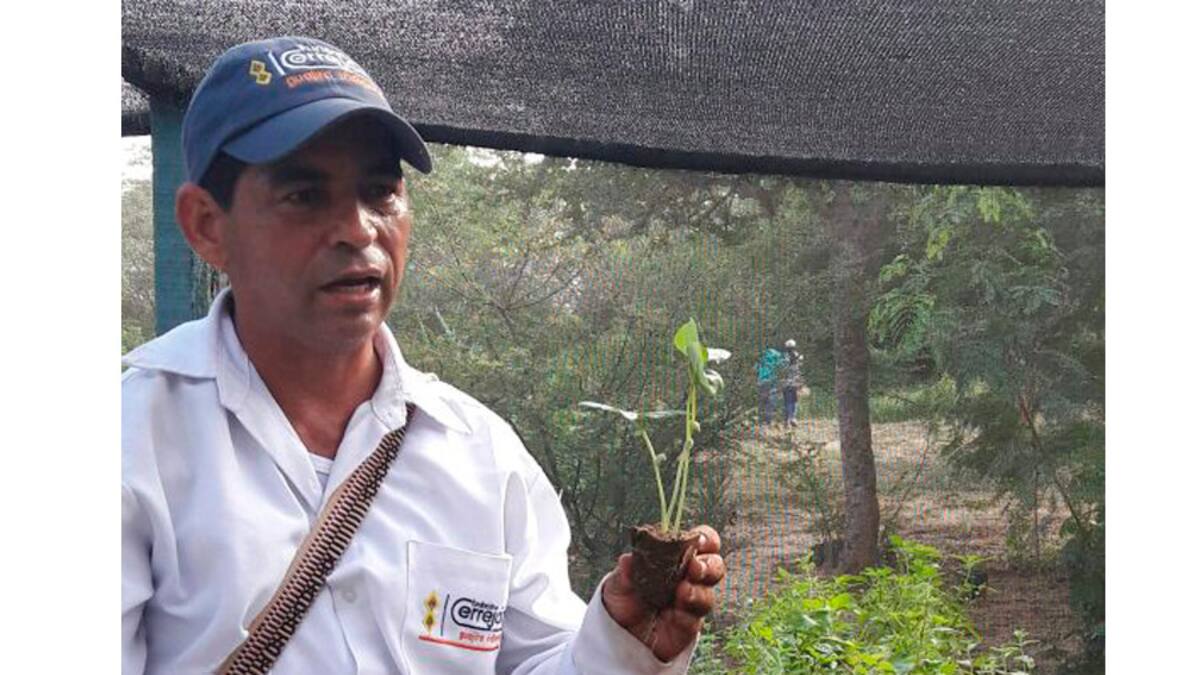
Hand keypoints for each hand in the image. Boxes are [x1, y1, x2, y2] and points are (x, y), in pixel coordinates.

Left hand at [600, 525, 725, 661]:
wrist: (619, 633)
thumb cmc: (623, 598)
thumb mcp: (618, 581)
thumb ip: (625, 571)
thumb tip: (627, 559)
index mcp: (678, 557)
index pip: (703, 541)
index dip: (706, 538)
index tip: (698, 540)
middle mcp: (690, 578)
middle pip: (715, 566)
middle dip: (709, 565)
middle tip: (694, 567)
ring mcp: (691, 602)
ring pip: (708, 594)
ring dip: (698, 591)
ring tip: (683, 590)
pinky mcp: (688, 626)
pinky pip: (695, 620)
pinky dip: (688, 614)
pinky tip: (677, 612)